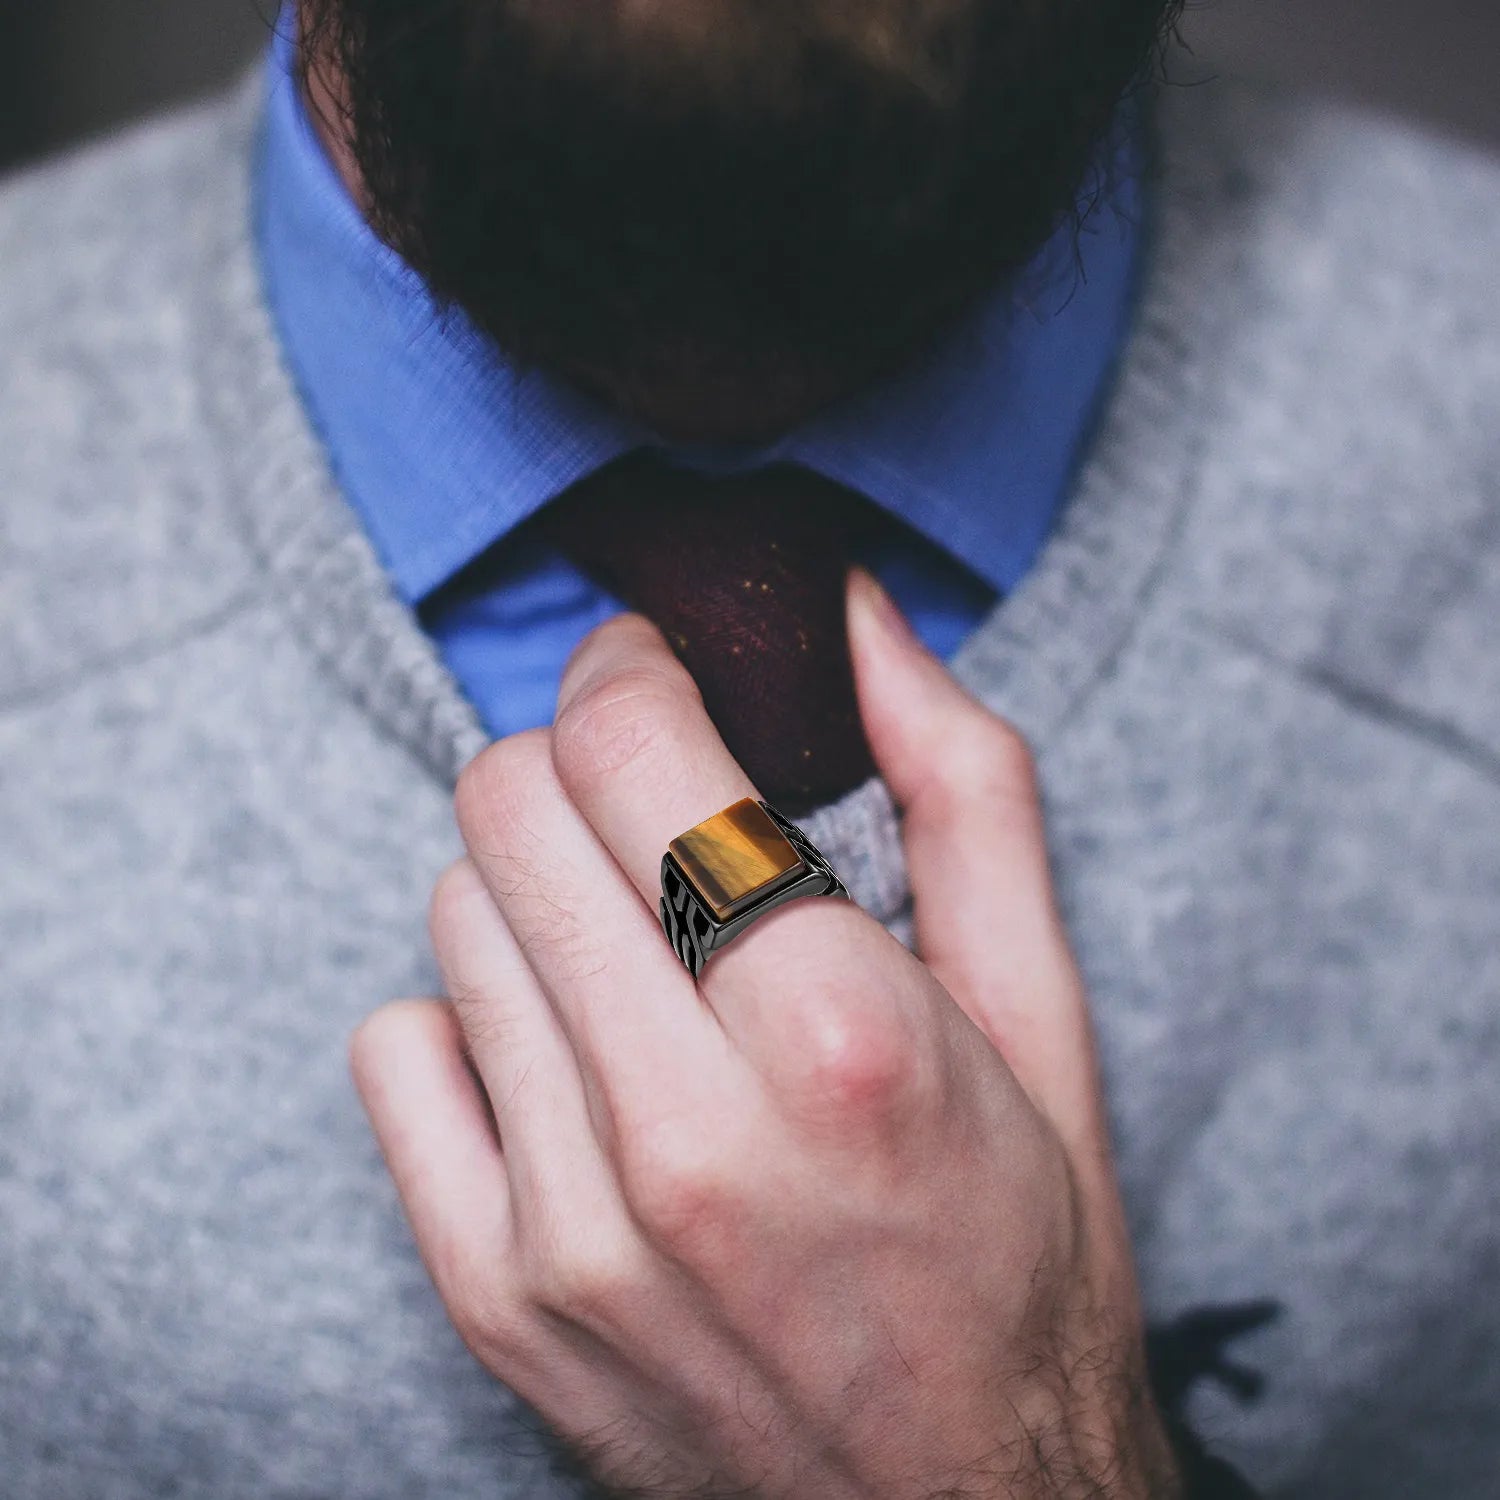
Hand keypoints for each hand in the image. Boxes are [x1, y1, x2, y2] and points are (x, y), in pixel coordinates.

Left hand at [351, 567, 1179, 1498]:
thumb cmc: (1018, 1254)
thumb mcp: (1042, 1007)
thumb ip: (962, 782)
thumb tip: (856, 609)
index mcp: (843, 1041)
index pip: (629, 754)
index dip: (631, 670)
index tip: (656, 674)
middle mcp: (686, 1138)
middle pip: (510, 810)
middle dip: (576, 764)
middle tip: (649, 804)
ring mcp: (567, 1230)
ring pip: (454, 917)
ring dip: (539, 893)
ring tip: (636, 949)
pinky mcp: (495, 1298)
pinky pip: (395, 1049)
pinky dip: (471, 1017)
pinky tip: (571, 1055)